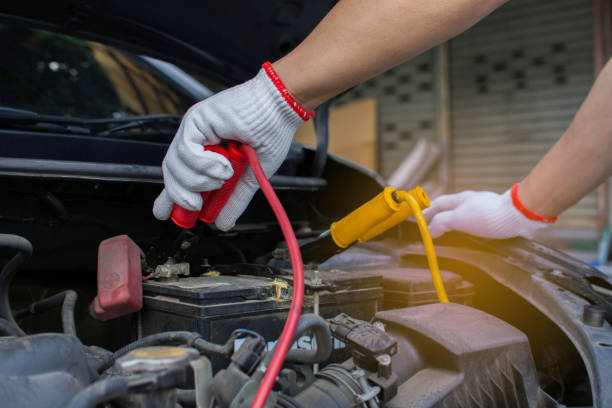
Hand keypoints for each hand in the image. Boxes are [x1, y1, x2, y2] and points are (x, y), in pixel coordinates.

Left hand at [153, 65, 306, 230]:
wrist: (281, 107)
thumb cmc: (271, 131)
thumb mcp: (252, 176)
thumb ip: (235, 198)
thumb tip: (223, 223)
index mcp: (208, 152)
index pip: (180, 176)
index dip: (170, 196)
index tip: (164, 214)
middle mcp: (196, 139)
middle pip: (171, 173)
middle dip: (181, 195)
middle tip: (196, 206)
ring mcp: (194, 129)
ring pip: (175, 165)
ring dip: (199, 179)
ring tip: (224, 176)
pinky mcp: (196, 119)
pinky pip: (186, 151)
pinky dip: (203, 164)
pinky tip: (223, 164)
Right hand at [423, 189, 549, 238]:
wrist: (519, 216)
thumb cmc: (488, 216)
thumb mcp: (458, 218)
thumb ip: (441, 222)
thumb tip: (430, 230)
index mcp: (460, 199)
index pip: (438, 204)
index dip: (427, 212)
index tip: (418, 222)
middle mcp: (471, 201)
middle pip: (450, 208)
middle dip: (439, 217)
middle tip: (432, 230)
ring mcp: (484, 208)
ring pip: (463, 215)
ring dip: (454, 224)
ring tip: (449, 236)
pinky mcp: (495, 217)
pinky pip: (476, 222)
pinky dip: (467, 229)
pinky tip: (470, 237)